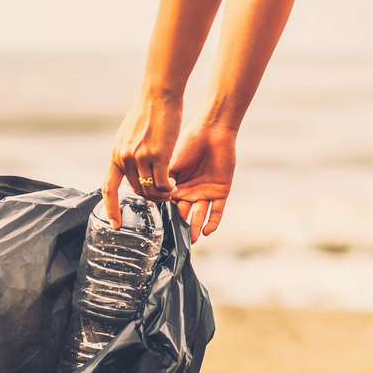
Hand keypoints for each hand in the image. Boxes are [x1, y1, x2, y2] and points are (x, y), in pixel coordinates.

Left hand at [102, 92, 180, 226]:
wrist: (159, 96)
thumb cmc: (148, 113)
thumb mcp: (129, 136)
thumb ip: (128, 153)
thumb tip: (130, 166)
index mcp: (116, 155)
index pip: (108, 188)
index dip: (111, 208)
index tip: (115, 223)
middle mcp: (125, 159)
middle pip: (136, 190)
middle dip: (149, 196)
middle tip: (162, 196)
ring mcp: (141, 158)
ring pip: (150, 189)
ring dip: (161, 195)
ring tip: (171, 192)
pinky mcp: (158, 156)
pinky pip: (163, 183)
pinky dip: (169, 189)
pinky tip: (175, 187)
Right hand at [169, 121, 236, 243]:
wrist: (211, 132)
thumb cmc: (187, 143)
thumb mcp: (169, 164)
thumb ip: (162, 182)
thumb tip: (152, 198)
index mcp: (176, 184)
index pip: (169, 204)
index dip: (165, 215)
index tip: (159, 228)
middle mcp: (190, 190)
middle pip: (184, 213)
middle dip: (180, 226)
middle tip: (174, 240)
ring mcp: (205, 191)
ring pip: (199, 215)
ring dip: (194, 228)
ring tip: (190, 240)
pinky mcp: (221, 191)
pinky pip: (217, 211)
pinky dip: (212, 222)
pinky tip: (206, 231)